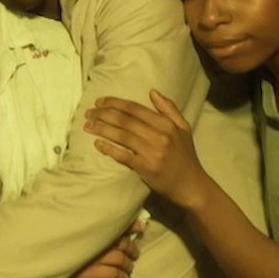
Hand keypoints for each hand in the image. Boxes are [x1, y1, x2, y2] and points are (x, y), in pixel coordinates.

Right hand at [21, 221, 144, 277]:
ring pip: (116, 272)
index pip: (108, 231)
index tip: (140, 226)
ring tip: (125, 271)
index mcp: (73, 240)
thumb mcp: (52, 245)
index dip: (128, 228)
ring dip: (124, 272)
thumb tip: (98, 226)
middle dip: (130, 252)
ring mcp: (82, 276)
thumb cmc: (32, 266)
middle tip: (133, 255)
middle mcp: (79, 254)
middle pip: (117, 252)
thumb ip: (71, 234)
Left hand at [84, 90, 211, 209]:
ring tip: (88, 126)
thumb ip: (169, 108)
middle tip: (88, 113)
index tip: (99, 101)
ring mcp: (152, 152)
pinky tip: (98, 144)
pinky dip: (109, 149)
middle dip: (104, 114)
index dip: (115, 103)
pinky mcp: (146, 168)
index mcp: (167, 124)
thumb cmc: (185, 156)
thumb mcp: (183, 128)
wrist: (190, 185)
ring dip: (102, 129)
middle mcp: (160, 136)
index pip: (135, 109)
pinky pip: (123, 156)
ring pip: (122, 136)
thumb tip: (152, 91)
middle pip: (125, 121)